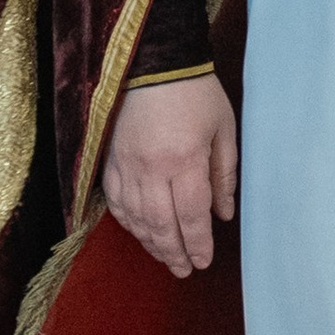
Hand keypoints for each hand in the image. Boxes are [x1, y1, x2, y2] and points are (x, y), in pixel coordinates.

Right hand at [103, 73, 237, 278]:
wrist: (153, 63)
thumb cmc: (196, 93)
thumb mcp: (223, 129)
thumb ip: (223, 175)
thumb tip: (224, 214)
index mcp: (184, 160)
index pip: (192, 215)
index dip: (198, 243)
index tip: (203, 262)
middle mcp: (151, 169)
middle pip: (161, 224)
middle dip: (174, 252)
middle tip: (184, 271)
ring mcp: (126, 166)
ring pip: (136, 218)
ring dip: (151, 242)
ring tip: (165, 258)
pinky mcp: (110, 160)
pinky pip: (116, 201)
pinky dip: (128, 222)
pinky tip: (139, 232)